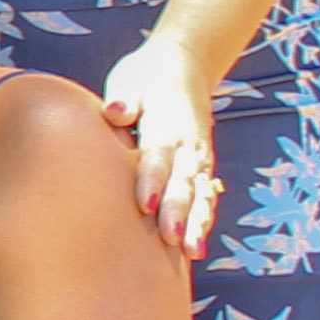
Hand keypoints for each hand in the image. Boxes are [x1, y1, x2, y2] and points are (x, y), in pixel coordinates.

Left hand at [93, 39, 220, 259]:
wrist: (181, 67)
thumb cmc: (144, 79)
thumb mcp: (131, 80)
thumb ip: (125, 99)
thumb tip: (114, 111)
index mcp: (168, 123)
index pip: (159, 155)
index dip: (152, 179)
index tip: (144, 204)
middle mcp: (189, 145)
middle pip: (184, 181)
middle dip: (177, 211)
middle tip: (168, 237)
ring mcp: (199, 158)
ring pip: (201, 194)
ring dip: (196, 223)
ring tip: (191, 252)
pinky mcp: (201, 168)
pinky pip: (205, 198)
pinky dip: (202, 221)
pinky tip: (194, 250)